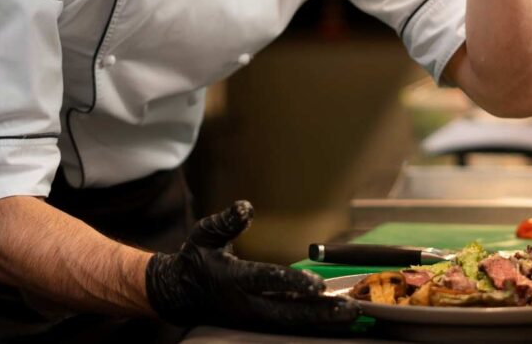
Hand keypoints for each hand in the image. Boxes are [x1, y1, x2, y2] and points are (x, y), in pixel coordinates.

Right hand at [144, 200, 358, 332]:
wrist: (180, 293)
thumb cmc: (197, 258)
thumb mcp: (205, 234)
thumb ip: (226, 222)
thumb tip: (246, 206)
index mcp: (232, 278)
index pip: (265, 280)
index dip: (291, 281)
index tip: (317, 283)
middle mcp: (244, 303)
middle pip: (286, 312)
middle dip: (319, 311)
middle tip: (350, 308)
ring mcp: (252, 318)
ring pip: (291, 323)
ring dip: (322, 320)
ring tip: (352, 314)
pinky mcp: (259, 324)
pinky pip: (289, 326)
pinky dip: (314, 323)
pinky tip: (336, 319)